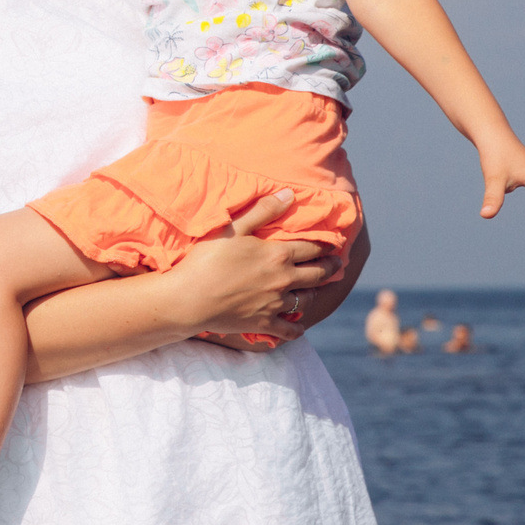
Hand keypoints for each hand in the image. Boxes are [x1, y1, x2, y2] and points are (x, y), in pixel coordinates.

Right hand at [166, 189, 340, 340]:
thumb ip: (263, 210)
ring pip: (307, 300)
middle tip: (336, 264)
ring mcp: (276, 304)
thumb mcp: (233, 228)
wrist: (189, 298)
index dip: (325, 244)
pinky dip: (296, 329)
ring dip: (313, 294)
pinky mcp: (264, 324)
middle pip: (317, 274)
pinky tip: (297, 327)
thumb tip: (289, 194)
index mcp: (278, 254)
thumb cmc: (206, 259)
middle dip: (330, 267)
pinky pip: (289, 331)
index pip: (312, 247)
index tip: (333, 243)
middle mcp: (284, 279)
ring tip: (316, 290)